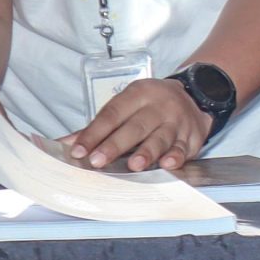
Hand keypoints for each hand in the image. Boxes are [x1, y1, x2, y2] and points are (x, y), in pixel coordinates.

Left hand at [68, 78, 209, 171]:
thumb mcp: (126, 106)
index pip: (112, 115)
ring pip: (161, 137)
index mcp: (138, 94)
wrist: (194, 95)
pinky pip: (183, 147)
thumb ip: (97, 127)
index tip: (78, 151)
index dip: (94, 133)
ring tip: (134, 165)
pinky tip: (168, 164)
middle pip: (135, 126)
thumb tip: (65, 143)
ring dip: (147, 152)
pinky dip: (176, 156)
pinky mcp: (192, 136)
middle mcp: (160, 106)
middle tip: (98, 161)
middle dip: (115, 145)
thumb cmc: (150, 106)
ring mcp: (178, 121)